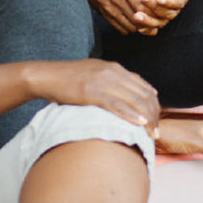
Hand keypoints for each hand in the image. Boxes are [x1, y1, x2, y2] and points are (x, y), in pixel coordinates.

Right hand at [33, 59, 160, 132]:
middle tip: (156, 133)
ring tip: (151, 134)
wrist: (45, 76)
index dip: (154, 106)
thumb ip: (113, 80)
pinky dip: (131, 115)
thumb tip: (132, 93)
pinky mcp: (92, 92)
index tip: (156, 121)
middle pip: (144, 95)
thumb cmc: (68, 79)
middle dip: (154, 115)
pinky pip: (117, 105)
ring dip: (147, 120)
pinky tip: (140, 124)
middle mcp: (112, 72)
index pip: (144, 87)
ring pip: (134, 101)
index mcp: (115, 68)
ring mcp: (102, 81)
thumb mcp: (95, 73)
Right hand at [76, 0, 173, 35]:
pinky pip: (120, 28)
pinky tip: (134, 21)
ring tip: (149, 21)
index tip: (159, 7)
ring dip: (141, 26)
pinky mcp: (105, 14)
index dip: (153, 11)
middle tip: (159, 18)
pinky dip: (130, 28)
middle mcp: (117, 1)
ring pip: (131, 27)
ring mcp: (110, 9)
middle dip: (151, 21)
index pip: (142, 7)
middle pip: (138, 20)